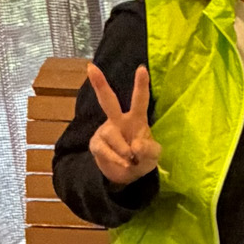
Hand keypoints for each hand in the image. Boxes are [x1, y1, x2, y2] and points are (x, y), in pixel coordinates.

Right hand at [86, 62, 160, 187]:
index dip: (141, 85)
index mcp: (136, 118)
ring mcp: (106, 131)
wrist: (127, 176)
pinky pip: (104, 149)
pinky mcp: (96, 144)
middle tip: (90, 67)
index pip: (139, 100)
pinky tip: (123, 163)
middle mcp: (119, 120)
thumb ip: (149, 149)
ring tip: (131, 158)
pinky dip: (115, 158)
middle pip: (108, 100)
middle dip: (99, 84)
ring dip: (123, 149)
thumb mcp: (153, 155)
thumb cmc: (142, 158)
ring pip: (111, 134)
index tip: (142, 68)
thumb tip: (135, 146)